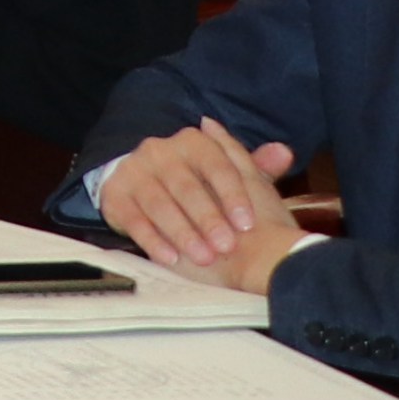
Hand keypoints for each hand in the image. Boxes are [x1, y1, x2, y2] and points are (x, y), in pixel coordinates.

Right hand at [99, 123, 316, 290]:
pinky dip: (151, 239)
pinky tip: (170, 258)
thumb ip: (257, 166)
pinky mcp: (114, 194)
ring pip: (158, 201)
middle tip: (227, 245)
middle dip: (207, 218)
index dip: (233, 195)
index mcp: (192, 142)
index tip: (248, 224)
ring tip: (203, 257)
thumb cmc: (201, 184)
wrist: (149, 185)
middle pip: (185, 184)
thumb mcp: (230, 173)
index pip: (216, 164)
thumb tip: (283, 153)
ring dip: (181, 231)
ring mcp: (133, 170)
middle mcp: (159, 150)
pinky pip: (132, 217)